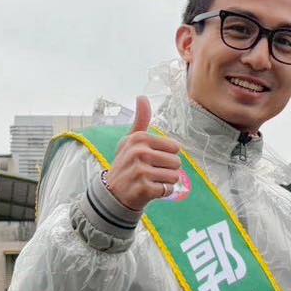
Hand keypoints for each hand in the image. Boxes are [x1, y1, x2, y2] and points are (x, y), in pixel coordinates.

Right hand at [104, 97, 183, 212]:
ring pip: (174, 176)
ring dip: (166, 182)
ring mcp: (140, 171)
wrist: (113, 193)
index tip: (151, 159)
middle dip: (168, 170)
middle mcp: (139, 152)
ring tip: (151, 181)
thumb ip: (141, 119)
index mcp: (139, 138)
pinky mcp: (144, 188)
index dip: (167, 156)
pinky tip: (149, 191)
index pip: (175, 147)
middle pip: (177, 162)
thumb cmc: (127, 164)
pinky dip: (162, 193)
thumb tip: (142, 96)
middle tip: (151, 173)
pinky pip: (168, 189)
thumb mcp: (131, 140)